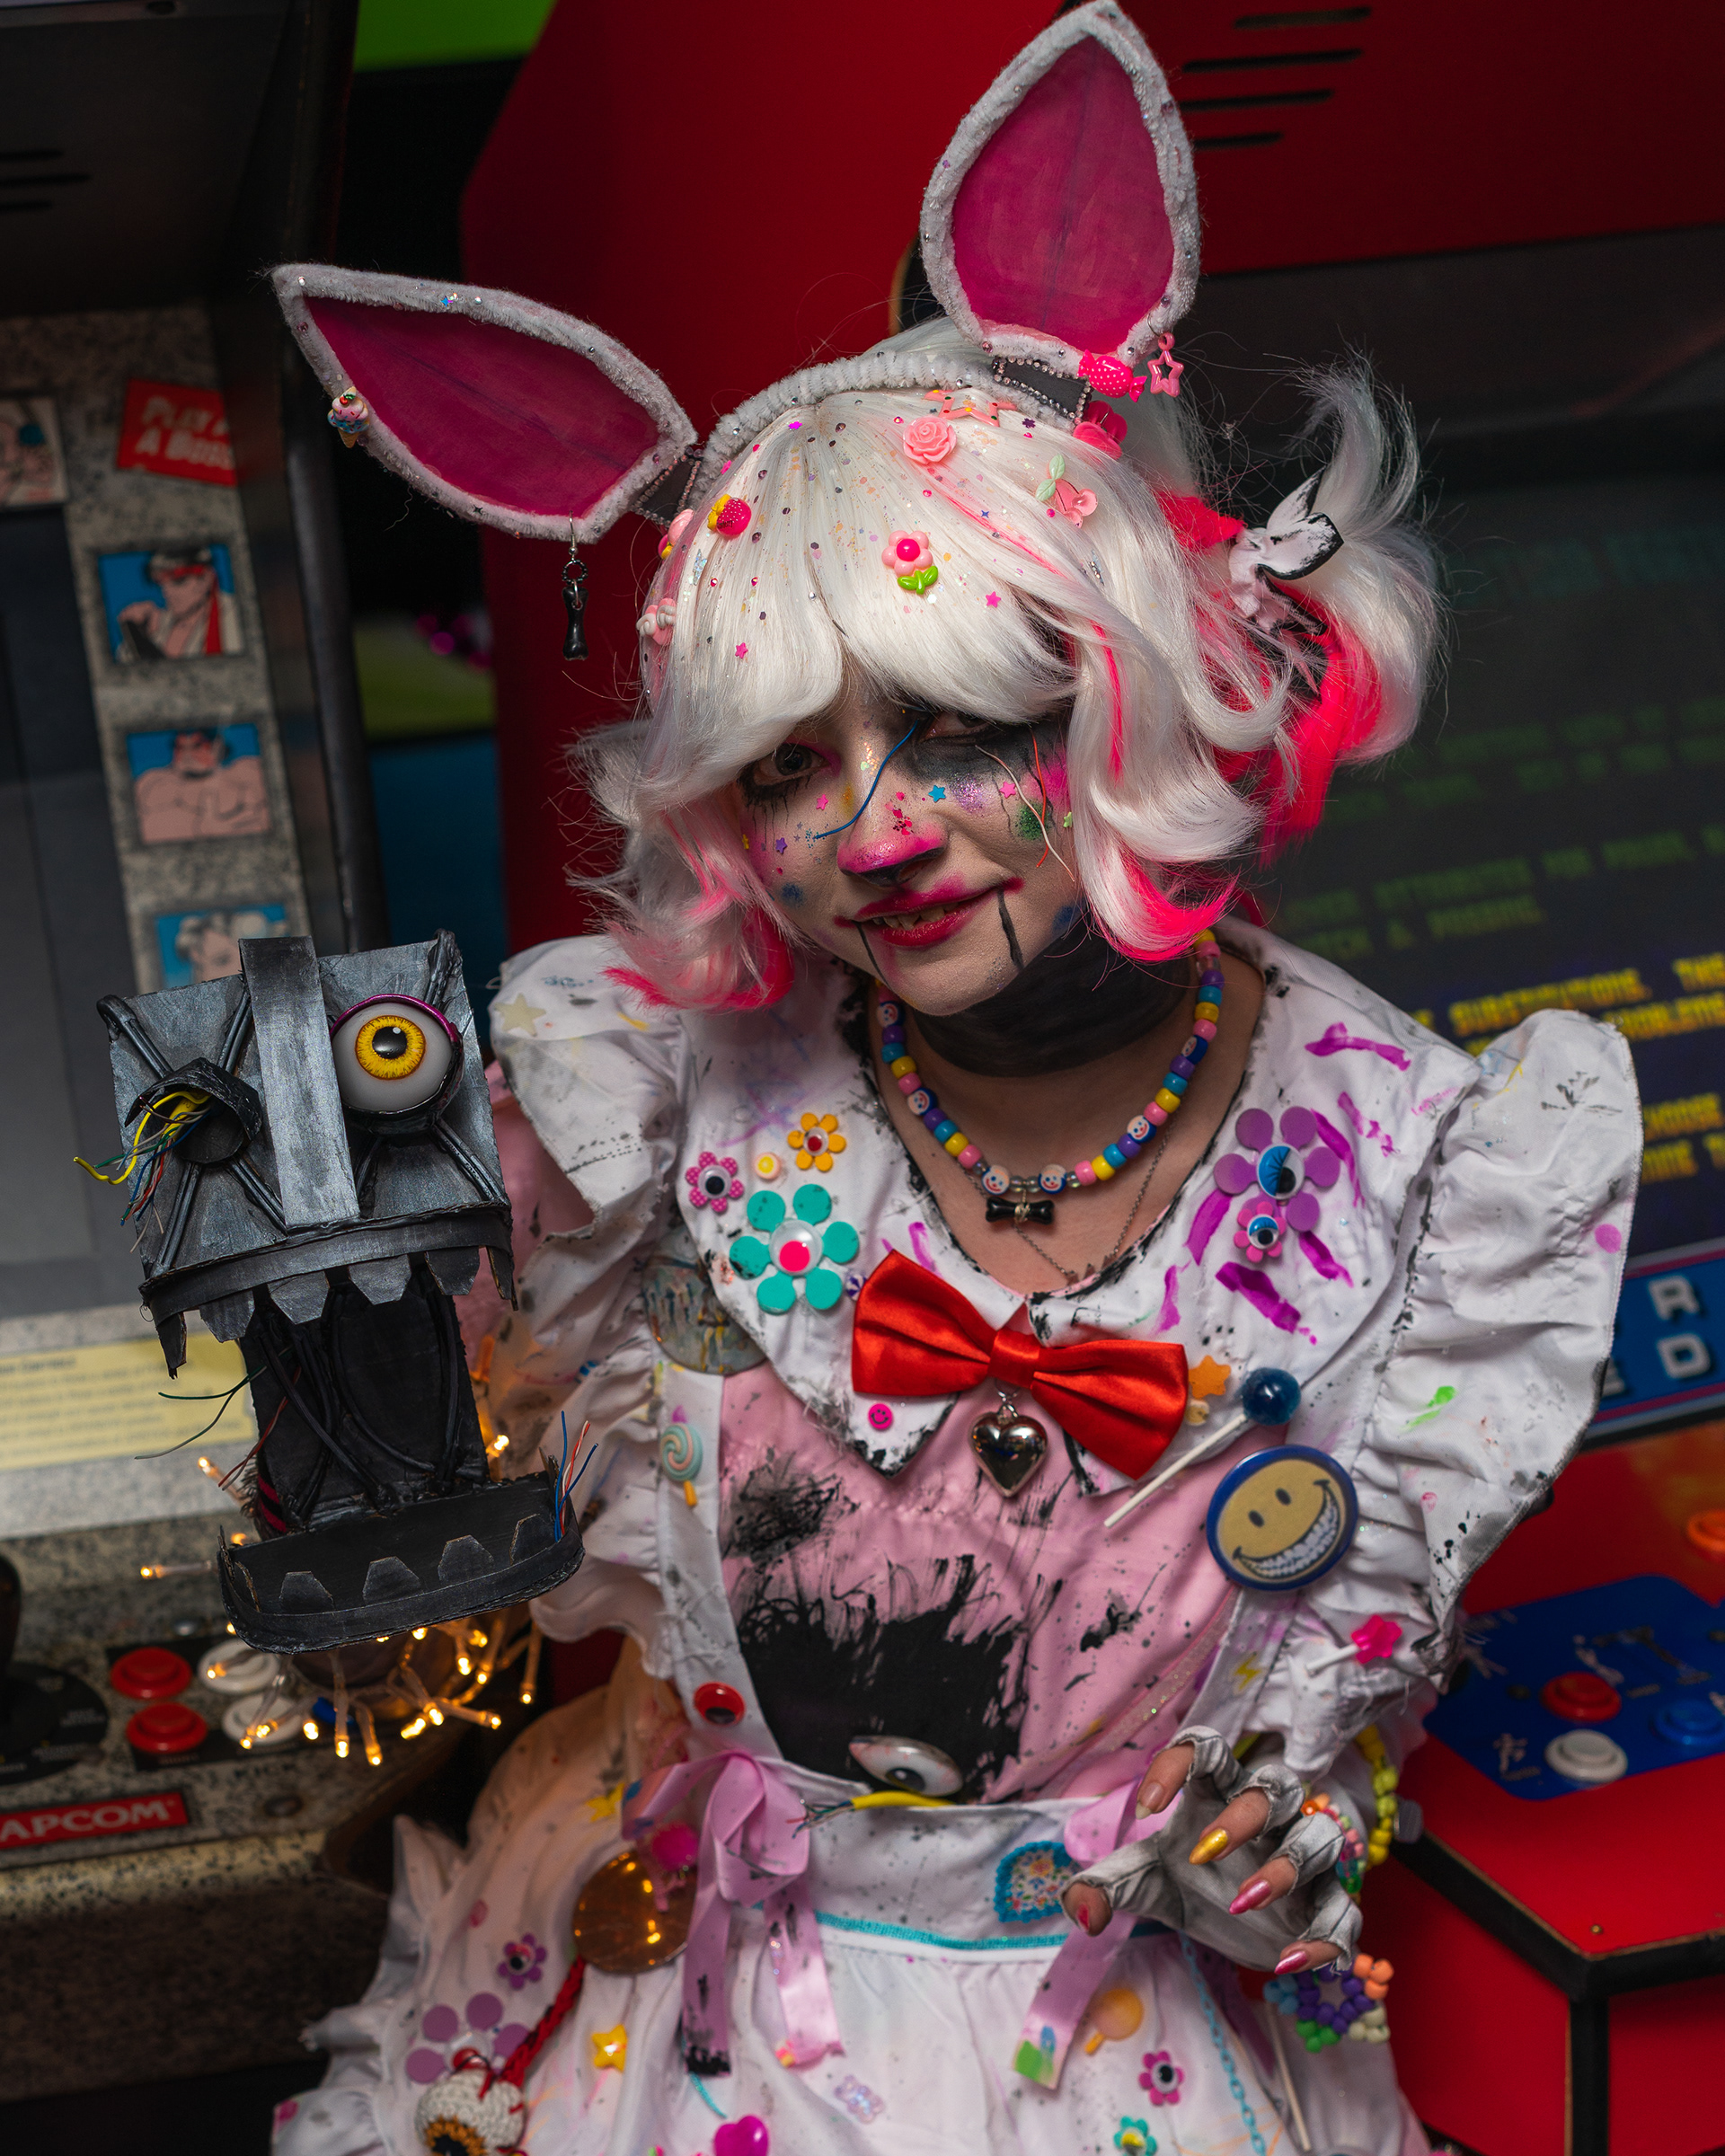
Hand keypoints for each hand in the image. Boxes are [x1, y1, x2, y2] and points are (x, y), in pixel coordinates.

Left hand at [1059, 1726, 1359, 1973]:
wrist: (1236, 1933)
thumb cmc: (1191, 1883)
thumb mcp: (1144, 1882)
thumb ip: (1106, 1885)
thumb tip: (1080, 1909)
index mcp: (1218, 1795)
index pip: (1209, 1750)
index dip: (1180, 1761)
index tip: (1146, 1805)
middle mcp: (1268, 1819)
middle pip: (1275, 1785)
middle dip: (1245, 1812)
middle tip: (1203, 1849)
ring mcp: (1302, 1859)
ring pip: (1319, 1838)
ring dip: (1286, 1867)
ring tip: (1242, 1902)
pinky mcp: (1327, 1907)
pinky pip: (1344, 1912)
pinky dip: (1324, 1938)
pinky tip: (1289, 1962)